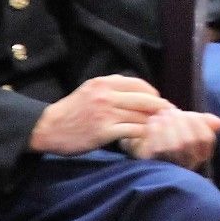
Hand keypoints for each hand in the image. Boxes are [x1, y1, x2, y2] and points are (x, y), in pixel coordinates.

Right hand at [29, 74, 167, 154]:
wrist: (48, 129)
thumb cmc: (71, 110)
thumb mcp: (90, 89)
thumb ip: (112, 87)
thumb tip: (139, 90)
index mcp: (104, 83)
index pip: (139, 84)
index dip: (154, 93)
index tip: (160, 101)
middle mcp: (107, 96)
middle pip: (145, 100)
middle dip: (161, 107)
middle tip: (171, 114)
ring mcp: (106, 114)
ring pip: (141, 116)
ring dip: (153, 122)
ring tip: (161, 127)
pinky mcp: (104, 132)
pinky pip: (132, 131)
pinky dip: (142, 134)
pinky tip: (146, 137)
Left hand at [132, 108, 219, 169]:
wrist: (151, 149)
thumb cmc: (176, 133)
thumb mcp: (192, 127)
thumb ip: (206, 123)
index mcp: (202, 154)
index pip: (206, 138)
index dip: (198, 123)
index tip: (188, 114)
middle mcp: (189, 163)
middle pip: (189, 140)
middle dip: (180, 122)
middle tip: (171, 111)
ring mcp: (172, 166)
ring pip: (174, 145)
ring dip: (167, 125)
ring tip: (161, 114)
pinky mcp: (154, 165)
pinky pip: (156, 147)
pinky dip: (154, 130)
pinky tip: (153, 121)